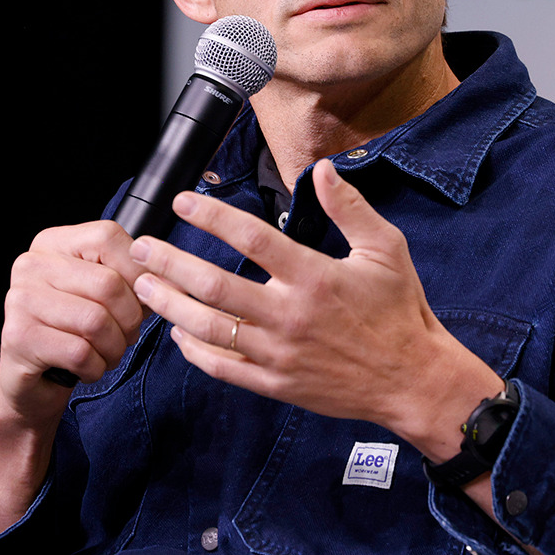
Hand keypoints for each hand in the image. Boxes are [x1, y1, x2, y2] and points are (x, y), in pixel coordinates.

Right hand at [0, 220, 146, 422]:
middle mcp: (32, 264)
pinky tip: (87, 367)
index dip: (138, 272)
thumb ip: (135, 278)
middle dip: (130, 319)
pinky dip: (96, 367)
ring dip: (115, 347)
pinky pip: (80, 352)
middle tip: (127, 335)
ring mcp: (20, 299)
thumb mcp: (105, 295)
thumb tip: (172, 280)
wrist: (35, 381)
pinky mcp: (18, 337)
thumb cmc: (76, 331)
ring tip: (108, 353)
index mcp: (54, 243)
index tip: (142, 298)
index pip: (108, 238)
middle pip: (108, 284)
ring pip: (96, 321)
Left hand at [131, 159, 500, 457]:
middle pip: (214, 286)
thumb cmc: (401, 311)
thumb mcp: (387, 250)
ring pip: (209, 329)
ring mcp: (279, 354)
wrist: (413, 381)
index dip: (211, 216)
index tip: (183, 200)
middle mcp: (290, 315)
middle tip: (141, 248)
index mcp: (314, 277)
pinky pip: (224, 368)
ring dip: (170, 306)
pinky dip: (195, 351)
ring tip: (144, 286)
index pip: (251, 239)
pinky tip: (178, 334)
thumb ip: (351, 209)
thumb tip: (323, 170)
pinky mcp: (277, 384)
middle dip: (170, 264)